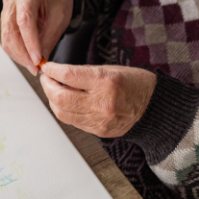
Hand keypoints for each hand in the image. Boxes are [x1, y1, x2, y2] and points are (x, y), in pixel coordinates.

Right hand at [1, 0, 73, 74]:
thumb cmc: (57, 1)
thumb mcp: (59, 19)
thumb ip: (48, 39)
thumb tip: (39, 61)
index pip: (25, 20)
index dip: (30, 42)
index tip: (37, 59)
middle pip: (10, 30)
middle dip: (22, 53)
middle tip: (34, 68)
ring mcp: (6, 8)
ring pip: (6, 37)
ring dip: (19, 55)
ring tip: (33, 65)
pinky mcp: (5, 17)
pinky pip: (7, 38)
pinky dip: (17, 51)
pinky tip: (27, 57)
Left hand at [39, 62, 156, 137]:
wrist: (153, 107)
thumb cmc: (133, 83)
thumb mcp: (110, 69)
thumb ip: (84, 73)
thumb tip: (58, 74)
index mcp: (105, 81)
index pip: (68, 75)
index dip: (52, 70)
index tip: (46, 66)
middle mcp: (102, 102)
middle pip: (60, 98)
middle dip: (47, 86)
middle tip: (45, 78)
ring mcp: (100, 120)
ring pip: (63, 113)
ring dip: (52, 100)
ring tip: (52, 89)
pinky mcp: (100, 131)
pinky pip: (73, 122)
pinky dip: (64, 111)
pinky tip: (63, 102)